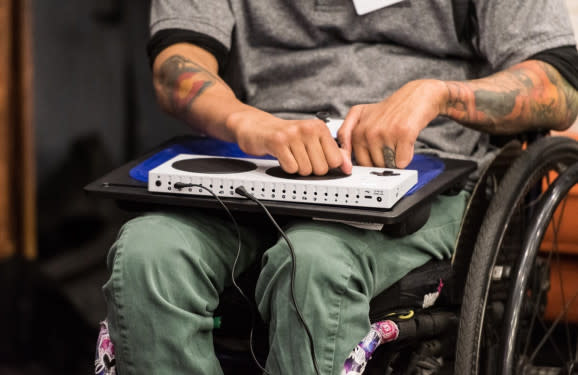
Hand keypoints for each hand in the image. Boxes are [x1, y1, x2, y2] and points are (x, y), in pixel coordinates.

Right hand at [226, 109, 352, 174]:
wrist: (257, 127)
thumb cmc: (286, 135)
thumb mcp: (312, 140)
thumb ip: (332, 152)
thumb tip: (348, 167)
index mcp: (320, 127)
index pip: (335, 160)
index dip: (326, 165)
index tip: (316, 159)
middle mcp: (308, 128)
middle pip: (321, 168)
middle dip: (310, 169)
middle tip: (300, 157)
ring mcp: (293, 135)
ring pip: (306, 170)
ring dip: (297, 168)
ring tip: (291, 155)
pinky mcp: (278, 142)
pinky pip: (291, 168)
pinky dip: (286, 167)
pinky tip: (282, 156)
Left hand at [338, 79, 446, 168]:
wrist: (416, 96)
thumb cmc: (391, 110)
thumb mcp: (363, 115)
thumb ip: (349, 134)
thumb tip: (346, 162)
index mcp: (356, 125)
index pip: (347, 152)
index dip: (349, 164)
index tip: (351, 169)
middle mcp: (367, 129)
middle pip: (369, 164)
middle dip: (379, 161)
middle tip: (387, 146)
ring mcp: (384, 132)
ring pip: (386, 164)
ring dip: (394, 159)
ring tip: (397, 142)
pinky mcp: (402, 134)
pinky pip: (401, 162)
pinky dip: (406, 158)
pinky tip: (406, 143)